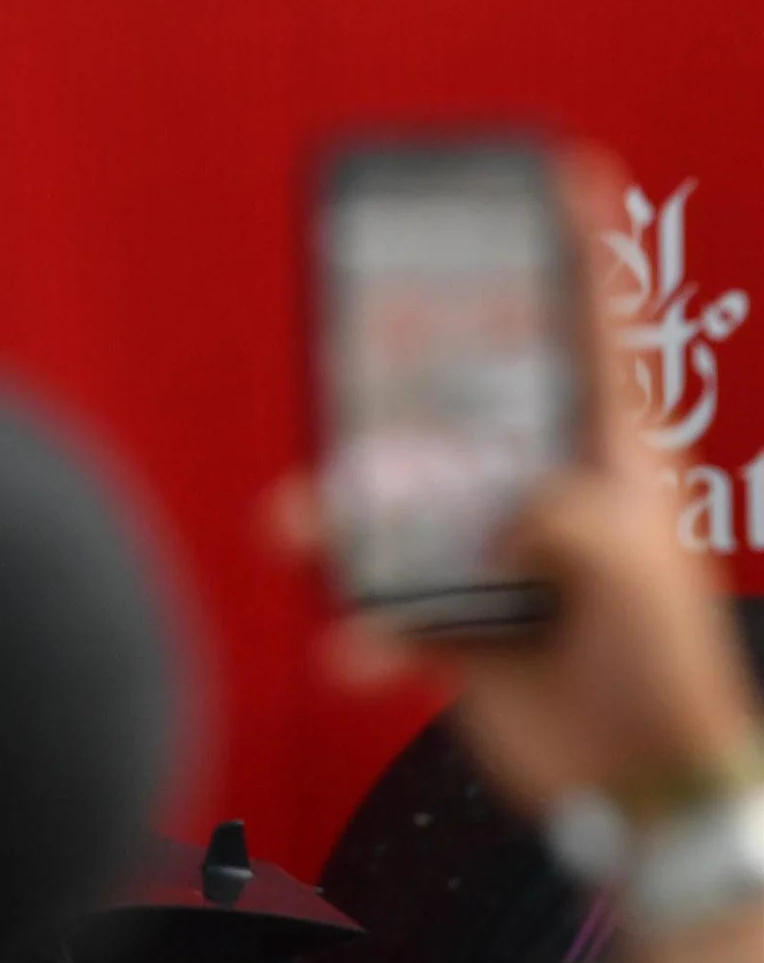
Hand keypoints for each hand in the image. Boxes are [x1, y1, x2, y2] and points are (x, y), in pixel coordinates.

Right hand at [281, 149, 761, 812]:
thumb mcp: (630, 565)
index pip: (594, 339)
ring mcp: (492, 555)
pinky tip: (360, 653)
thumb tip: (498, 511)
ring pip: (393, 505)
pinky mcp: (451, 623)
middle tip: (352, 353)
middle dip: (396, 385)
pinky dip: (361, 633)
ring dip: (338, 522)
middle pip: (459, 407)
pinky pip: (379, 608)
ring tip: (296, 530)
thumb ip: (562, 514)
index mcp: (612, 461)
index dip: (582, 257)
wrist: (640, 789)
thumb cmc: (665, 669)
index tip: (567, 173)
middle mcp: (545, 492)